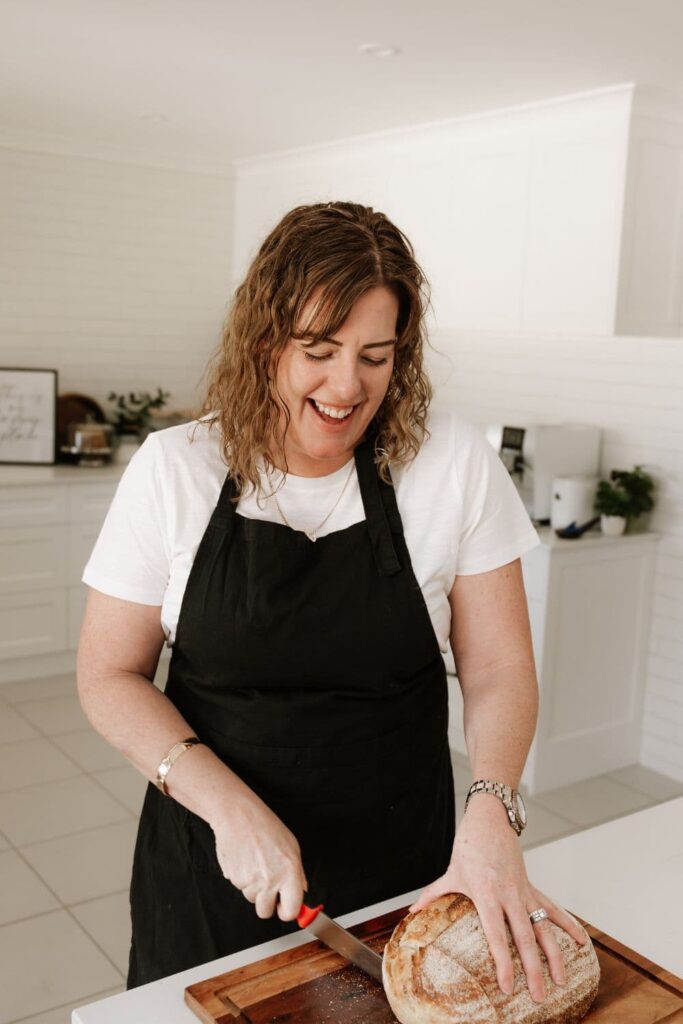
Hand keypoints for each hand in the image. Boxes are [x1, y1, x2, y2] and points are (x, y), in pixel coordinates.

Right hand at [210, 792, 307, 921]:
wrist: (238, 815)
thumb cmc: (266, 826)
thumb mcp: (292, 847)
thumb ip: (298, 874)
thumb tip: (301, 894)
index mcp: (289, 872)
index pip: (291, 911)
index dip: (287, 911)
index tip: (285, 907)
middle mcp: (270, 879)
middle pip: (265, 912)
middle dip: (267, 903)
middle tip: (268, 885)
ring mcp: (250, 881)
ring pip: (252, 898)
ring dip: (254, 887)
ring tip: (256, 863)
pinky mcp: (234, 878)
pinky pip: (240, 887)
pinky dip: (242, 878)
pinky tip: (245, 860)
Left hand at [408, 795, 588, 1002]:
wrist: (490, 820)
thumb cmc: (469, 846)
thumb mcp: (451, 871)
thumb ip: (433, 894)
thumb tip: (413, 911)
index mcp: (486, 893)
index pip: (496, 935)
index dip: (503, 961)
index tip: (507, 986)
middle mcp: (508, 895)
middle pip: (524, 938)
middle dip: (534, 969)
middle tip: (539, 997)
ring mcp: (523, 892)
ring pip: (543, 928)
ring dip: (555, 955)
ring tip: (562, 982)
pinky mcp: (531, 887)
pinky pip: (553, 909)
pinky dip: (569, 925)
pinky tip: (582, 943)